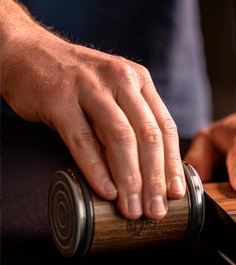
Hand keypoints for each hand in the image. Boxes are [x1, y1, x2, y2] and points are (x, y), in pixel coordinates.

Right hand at [0, 0, 184, 219]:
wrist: (29, 54)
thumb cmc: (76, 83)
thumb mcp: (112, 93)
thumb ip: (130, 123)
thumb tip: (148, 172)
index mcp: (139, 81)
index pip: (165, 127)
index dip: (172, 163)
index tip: (176, 193)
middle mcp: (121, 80)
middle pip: (148, 135)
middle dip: (155, 179)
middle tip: (156, 210)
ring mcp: (90, 88)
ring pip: (121, 138)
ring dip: (130, 179)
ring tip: (132, 208)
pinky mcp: (60, 100)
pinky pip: (83, 141)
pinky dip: (97, 170)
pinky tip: (107, 191)